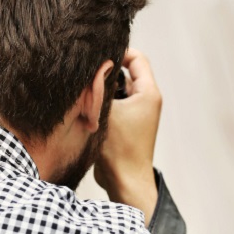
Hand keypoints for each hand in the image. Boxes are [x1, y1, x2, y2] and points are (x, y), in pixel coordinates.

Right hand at [94, 48, 160, 224]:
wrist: (124, 182)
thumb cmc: (119, 149)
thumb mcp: (107, 110)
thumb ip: (101, 86)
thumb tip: (92, 67)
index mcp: (148, 93)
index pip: (137, 58)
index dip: (118, 52)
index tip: (98, 56)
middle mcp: (146, 101)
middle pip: (126, 72)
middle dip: (107, 71)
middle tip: (87, 72)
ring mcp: (137, 113)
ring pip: (118, 89)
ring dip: (103, 89)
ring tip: (85, 91)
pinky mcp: (127, 125)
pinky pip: (115, 104)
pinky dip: (102, 103)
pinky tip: (86, 106)